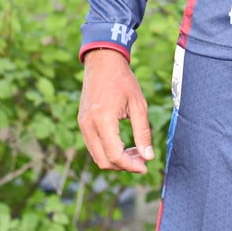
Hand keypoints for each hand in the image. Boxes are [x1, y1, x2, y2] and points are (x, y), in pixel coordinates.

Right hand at [77, 48, 154, 173]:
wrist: (103, 63)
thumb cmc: (124, 81)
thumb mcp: (139, 105)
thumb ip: (143, 133)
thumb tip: (148, 157)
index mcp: (103, 120)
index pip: (114, 155)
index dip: (131, 165)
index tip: (145, 166)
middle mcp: (88, 125)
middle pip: (103, 161)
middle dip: (124, 165)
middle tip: (143, 160)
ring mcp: (83, 125)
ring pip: (97, 156)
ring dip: (116, 159)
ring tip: (136, 152)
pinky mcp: (83, 123)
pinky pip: (94, 146)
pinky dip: (108, 151)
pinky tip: (124, 145)